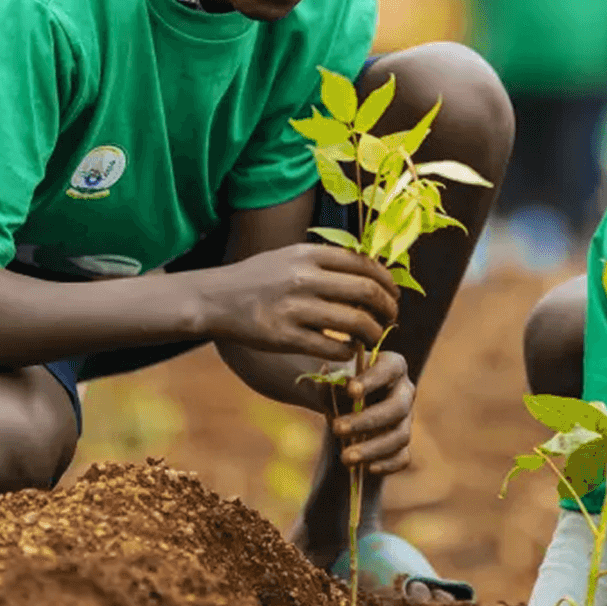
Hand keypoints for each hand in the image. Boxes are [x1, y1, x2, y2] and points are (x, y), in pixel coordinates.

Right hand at [199, 244, 397, 358]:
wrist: (213, 299)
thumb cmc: (256, 278)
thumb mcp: (289, 256)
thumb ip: (324, 261)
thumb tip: (368, 268)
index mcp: (308, 254)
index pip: (363, 263)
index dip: (386, 281)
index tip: (393, 293)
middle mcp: (303, 277)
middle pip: (366, 292)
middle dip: (387, 307)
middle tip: (391, 316)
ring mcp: (294, 308)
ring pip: (355, 322)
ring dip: (373, 332)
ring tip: (373, 337)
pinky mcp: (284, 337)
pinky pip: (332, 347)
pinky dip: (348, 351)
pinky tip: (348, 351)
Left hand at [328, 349, 416, 475]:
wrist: (342, 401)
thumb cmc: (340, 383)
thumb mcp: (333, 377)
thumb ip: (332, 380)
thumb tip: (333, 384)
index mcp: (393, 365)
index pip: (390, 369)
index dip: (373, 380)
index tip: (351, 390)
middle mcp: (405, 391)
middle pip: (397, 408)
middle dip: (367, 421)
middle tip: (336, 428)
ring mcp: (407, 418)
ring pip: (400, 436)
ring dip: (373, 448)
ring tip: (346, 458)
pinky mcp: (402, 442)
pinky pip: (403, 456)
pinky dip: (387, 464)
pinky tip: (367, 468)